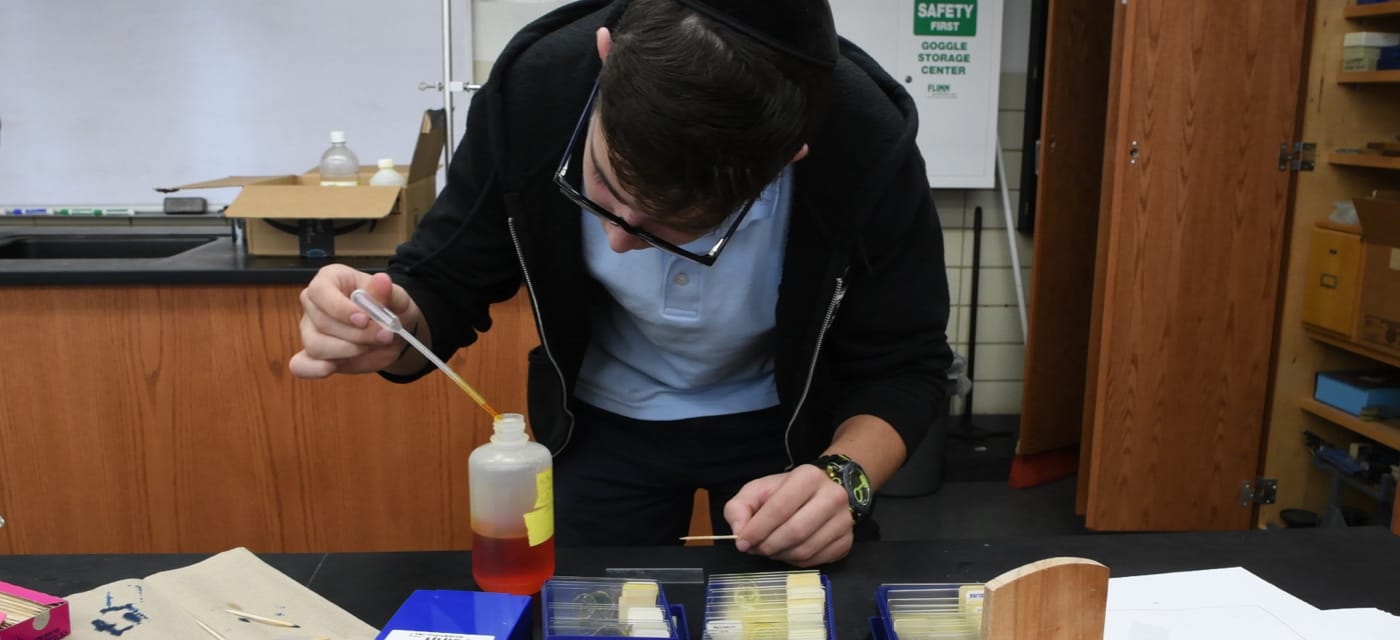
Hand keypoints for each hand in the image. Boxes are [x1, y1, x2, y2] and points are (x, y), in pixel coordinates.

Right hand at [289, 266, 418, 377]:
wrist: (391, 331)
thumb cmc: (389, 307)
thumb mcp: (395, 297)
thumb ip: (386, 292)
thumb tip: (382, 280)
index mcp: (330, 279)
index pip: (320, 291)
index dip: (339, 308)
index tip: (363, 320)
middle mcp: (314, 303)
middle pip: (322, 322)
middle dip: (356, 335)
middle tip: (383, 336)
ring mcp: (310, 330)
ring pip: (316, 345)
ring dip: (347, 351)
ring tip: (370, 346)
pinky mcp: (313, 355)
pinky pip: (301, 365)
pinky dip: (313, 370)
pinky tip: (331, 367)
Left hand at [724, 465, 853, 567]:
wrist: (824, 491)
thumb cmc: (787, 491)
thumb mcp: (758, 490)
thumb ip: (739, 507)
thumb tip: (739, 532)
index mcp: (808, 477)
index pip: (780, 508)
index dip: (757, 529)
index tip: (742, 542)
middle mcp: (833, 497)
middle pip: (795, 532)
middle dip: (768, 545)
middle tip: (755, 549)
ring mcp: (844, 521)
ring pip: (805, 550)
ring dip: (780, 556)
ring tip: (770, 549)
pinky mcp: (847, 542)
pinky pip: (815, 561)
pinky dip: (795, 562)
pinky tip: (787, 551)